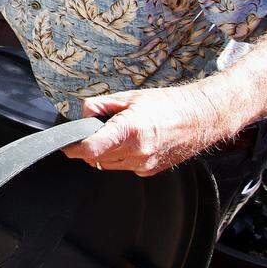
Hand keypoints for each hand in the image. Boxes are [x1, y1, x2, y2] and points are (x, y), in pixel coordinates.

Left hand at [61, 86, 224, 176]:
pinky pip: (124, 166)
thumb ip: (100, 105)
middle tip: (95, 129)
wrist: (202, 117)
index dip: (74, 148)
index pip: (90, 149)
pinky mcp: (150, 171)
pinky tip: (132, 142)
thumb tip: (83, 115)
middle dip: (89, 146)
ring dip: (104, 152)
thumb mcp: (129, 96)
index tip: (65, 144)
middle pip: (95, 158)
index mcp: (129, 130)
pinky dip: (120, 156)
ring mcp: (144, 165)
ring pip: (108, 164)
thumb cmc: (168, 104)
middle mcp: (137, 152)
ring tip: (118, 133)